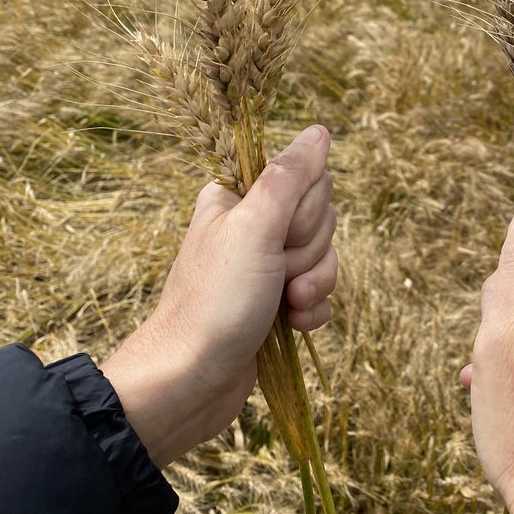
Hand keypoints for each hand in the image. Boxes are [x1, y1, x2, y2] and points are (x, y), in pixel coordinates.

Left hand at [102, 125, 337, 467]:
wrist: (190, 381)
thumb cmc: (216, 300)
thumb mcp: (255, 227)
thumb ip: (290, 177)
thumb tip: (319, 132)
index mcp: (240, 196)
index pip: (306, 176)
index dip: (306, 209)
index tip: (281, 233)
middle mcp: (252, 225)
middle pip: (320, 217)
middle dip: (309, 251)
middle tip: (277, 272)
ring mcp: (265, 265)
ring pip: (323, 255)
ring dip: (312, 283)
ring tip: (285, 304)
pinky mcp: (276, 302)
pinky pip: (318, 291)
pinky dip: (311, 309)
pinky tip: (292, 324)